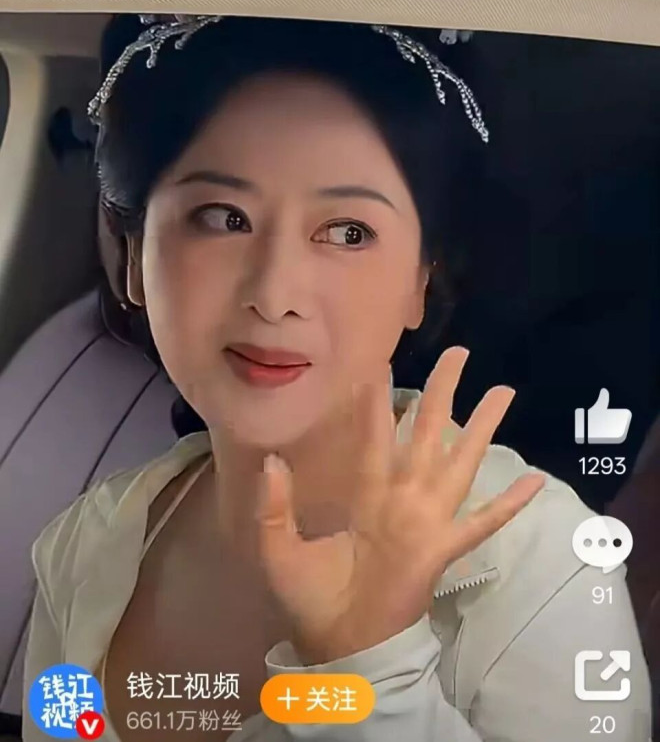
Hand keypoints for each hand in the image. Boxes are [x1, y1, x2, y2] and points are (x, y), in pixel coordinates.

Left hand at [255, 347, 545, 664]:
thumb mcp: (278, 547)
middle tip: (458, 355)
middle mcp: (401, 497)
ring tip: (501, 393)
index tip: (383, 363)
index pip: (375, 434)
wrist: (337, 647)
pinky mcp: (442, 550)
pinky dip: (508, 505)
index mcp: (365, 493)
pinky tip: (533, 481)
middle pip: (425, 432)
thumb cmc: (311, 598)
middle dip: (441, 393)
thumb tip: (273, 459)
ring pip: (458, 462)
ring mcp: (426, 521)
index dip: (379, 400)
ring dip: (479, 428)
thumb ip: (274, 504)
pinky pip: (480, 524)